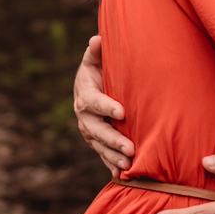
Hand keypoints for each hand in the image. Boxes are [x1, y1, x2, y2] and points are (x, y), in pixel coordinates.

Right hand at [74, 35, 133, 175]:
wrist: (92, 85)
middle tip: (131, 148)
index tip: (122, 112)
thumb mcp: (95, 59)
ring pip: (100, 145)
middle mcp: (83, 115)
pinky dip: (110, 163)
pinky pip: (101, 154)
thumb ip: (96, 51)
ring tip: (129, 164)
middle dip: (113, 140)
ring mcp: (88, 130)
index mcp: (85, 93)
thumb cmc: (98, 69)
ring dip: (114, 155)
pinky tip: (121, 173)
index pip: (94, 102)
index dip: (107, 107)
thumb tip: (97, 39)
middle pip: (97, 130)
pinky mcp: (95, 140)